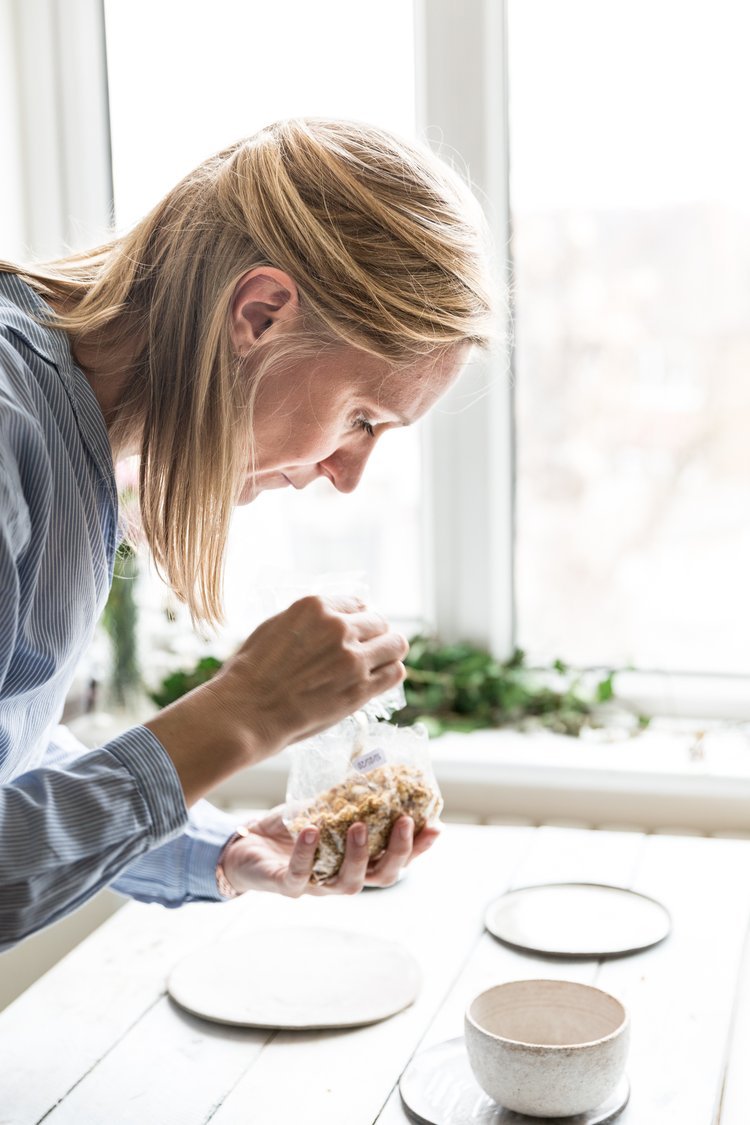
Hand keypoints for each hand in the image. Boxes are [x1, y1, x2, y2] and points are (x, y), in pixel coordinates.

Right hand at [203, 594, 408, 763]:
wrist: (247, 710)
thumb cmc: (252, 672)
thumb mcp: (275, 627)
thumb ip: (309, 621)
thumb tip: (330, 619)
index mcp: (315, 607)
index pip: (358, 604)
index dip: (358, 620)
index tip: (357, 632)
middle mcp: (338, 627)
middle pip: (379, 622)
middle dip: (374, 636)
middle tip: (366, 652)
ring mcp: (352, 658)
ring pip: (396, 645)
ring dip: (388, 653)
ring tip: (378, 664)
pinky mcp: (360, 688)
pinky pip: (395, 672)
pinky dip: (390, 674)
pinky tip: (379, 680)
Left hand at [219, 806, 440, 897]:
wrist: (244, 846)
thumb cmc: (289, 828)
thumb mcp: (322, 808)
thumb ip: (346, 798)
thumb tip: (373, 766)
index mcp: (357, 861)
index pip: (396, 859)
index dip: (418, 848)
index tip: (436, 827)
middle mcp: (342, 877)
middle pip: (382, 877)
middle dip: (398, 853)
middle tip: (406, 824)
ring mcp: (316, 885)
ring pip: (348, 883)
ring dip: (358, 855)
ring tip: (359, 825)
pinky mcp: (286, 886)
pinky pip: (301, 876)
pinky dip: (307, 853)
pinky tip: (312, 830)